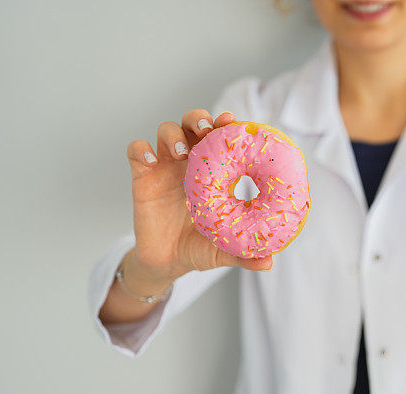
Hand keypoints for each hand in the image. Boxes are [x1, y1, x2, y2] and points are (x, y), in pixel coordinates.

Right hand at [126, 109, 271, 286]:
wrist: (167, 262)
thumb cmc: (200, 248)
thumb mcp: (224, 251)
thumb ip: (245, 254)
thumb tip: (269, 263)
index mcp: (215, 171)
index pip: (221, 138)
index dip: (227, 126)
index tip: (233, 122)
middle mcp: (191, 162)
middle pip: (193, 123)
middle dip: (199, 119)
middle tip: (207, 129)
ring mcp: (166, 166)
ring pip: (166, 131)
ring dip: (174, 134)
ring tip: (183, 151)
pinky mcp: (142, 176)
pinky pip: (136, 152)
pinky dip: (141, 149)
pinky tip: (151, 161)